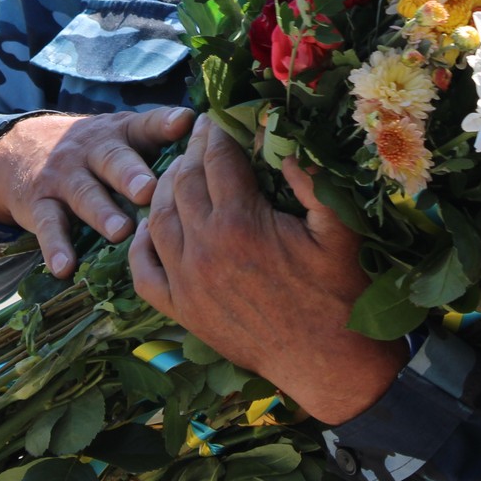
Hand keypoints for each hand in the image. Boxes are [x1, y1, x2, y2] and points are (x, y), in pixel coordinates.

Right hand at [0, 108, 193, 276]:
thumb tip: (214, 136)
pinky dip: (56, 248)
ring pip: (84, 194)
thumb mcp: (126, 135)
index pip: (145, 126)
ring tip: (121, 231)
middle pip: (112, 160)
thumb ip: (163, 137)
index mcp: (121, 134)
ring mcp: (64, 177)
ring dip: (102, 213)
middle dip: (130, 175)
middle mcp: (92, 151)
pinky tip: (65, 268)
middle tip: (149, 191)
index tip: (185, 123)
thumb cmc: (98, 150)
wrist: (23, 149)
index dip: (164, 123)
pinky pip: (48, 226)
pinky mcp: (40, 204)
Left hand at [129, 119, 405, 423]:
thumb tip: (282, 139)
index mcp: (241, 222)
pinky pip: (144, 271)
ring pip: (158, 219)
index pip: (217, 160)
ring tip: (179, 173)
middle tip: (200, 138)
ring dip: (165, 189)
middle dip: (191, 153)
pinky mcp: (182, 311)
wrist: (328, 363)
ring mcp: (187, 281)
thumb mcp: (340, 229)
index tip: (218, 117)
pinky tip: (146, 227)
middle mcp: (204, 248)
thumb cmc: (341, 293)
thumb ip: (311, 180)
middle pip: (183, 183)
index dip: (217, 132)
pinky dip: (140, 245)